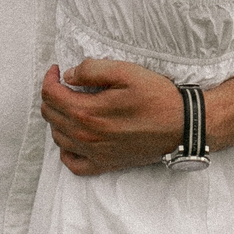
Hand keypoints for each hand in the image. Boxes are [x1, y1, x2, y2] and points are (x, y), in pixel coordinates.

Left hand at [39, 62, 233, 172]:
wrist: (183, 126)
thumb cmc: (157, 97)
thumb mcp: (127, 72)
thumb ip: (93, 70)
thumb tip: (69, 76)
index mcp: (89, 112)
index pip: (51, 95)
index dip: (50, 78)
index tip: (58, 69)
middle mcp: (87, 136)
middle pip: (51, 115)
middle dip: (51, 96)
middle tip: (63, 83)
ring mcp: (95, 153)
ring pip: (58, 137)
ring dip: (57, 118)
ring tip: (69, 104)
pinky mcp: (105, 164)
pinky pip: (73, 164)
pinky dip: (66, 150)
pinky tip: (73, 137)